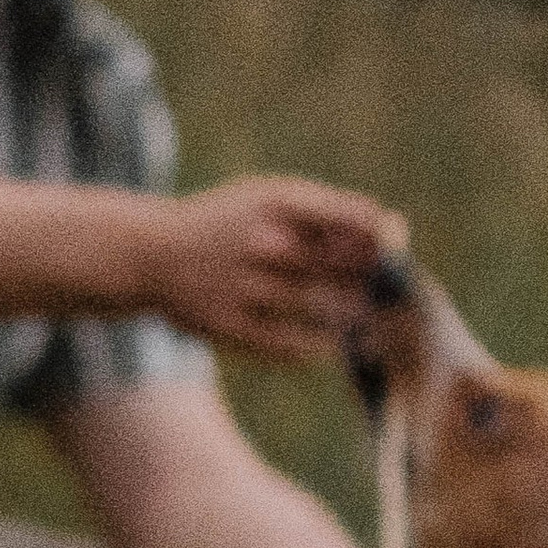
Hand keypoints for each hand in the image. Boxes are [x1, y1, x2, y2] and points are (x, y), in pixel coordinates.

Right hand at [150, 174, 408, 361]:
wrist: (149, 255)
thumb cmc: (226, 224)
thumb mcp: (266, 199)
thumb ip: (323, 213)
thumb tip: (391, 234)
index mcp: (275, 201)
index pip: (352, 217)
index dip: (385, 239)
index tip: (396, 253)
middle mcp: (261, 241)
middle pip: (342, 265)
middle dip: (377, 283)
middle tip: (398, 300)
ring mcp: (244, 286)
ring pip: (320, 306)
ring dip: (354, 319)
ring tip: (376, 328)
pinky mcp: (229, 325)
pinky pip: (288, 343)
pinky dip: (317, 347)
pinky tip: (332, 347)